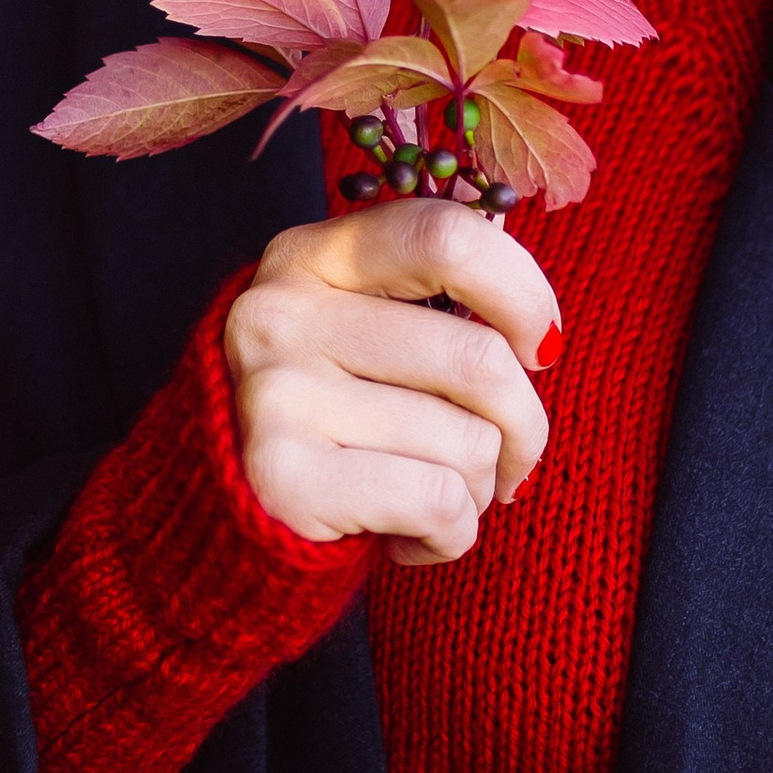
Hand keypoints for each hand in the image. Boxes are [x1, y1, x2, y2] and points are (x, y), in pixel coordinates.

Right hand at [224, 201, 562, 567]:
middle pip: (478, 359)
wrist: (230, 520)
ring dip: (478, 488)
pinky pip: (439, 501)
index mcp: (311, 256)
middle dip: (524, 426)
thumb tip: (542, 334)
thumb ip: (436, 302)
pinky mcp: (284, 475)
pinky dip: (450, 536)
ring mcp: (277, 392)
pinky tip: (407, 536)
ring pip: (468, 440)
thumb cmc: (338, 418)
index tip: (540, 348)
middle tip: (509, 458)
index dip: (522, 291)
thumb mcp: (368, 331)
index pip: (446, 236)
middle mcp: (282, 312)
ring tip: (429, 494)